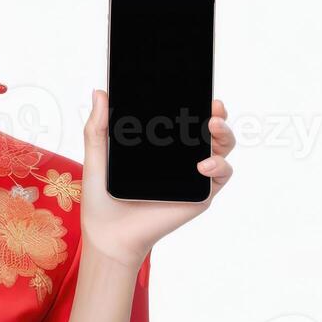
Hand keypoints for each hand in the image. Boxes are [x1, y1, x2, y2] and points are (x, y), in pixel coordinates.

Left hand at [78, 90, 235, 268]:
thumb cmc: (102, 198)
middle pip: (208, 129)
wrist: (108, 234)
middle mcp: (181, 156)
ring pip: (221, 148)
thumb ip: (98, 126)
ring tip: (213, 126)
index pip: (183, 116)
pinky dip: (219, 167)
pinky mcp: (200, 195)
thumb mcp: (97, 157)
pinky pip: (221, 176)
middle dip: (216, 113)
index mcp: (160, 144)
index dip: (194, 101)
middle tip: (213, 105)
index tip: (196, 87)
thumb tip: (100, 92)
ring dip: (224, 134)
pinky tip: (204, 165)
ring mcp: (193, 175)